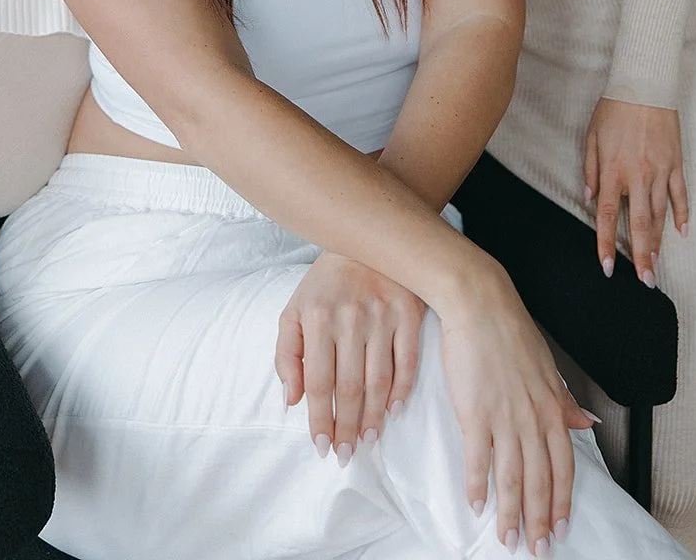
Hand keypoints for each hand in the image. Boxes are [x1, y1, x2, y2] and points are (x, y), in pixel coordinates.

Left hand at [275, 252, 423, 464]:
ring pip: (380, 381)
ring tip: (368, 440)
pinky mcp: (409, 313)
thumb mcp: (294, 310)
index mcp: (317, 318)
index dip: (320, 419)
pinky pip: (408, 362)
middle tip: (346, 454)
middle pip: (350, 387)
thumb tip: (291, 401)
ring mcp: (383, 315)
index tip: (321, 446)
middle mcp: (351, 318)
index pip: (319, 382)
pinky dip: (402, 391)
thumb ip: (287, 354)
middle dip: (347, 427)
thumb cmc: (325, 285)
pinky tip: (393, 411)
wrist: (366, 242)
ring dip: (374, 417)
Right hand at [441, 258, 593, 553]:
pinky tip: (476, 502)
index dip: (562, 501)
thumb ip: (563, 400)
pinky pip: (479, 457)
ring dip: (512, 512)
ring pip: (512, 476)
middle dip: (540, 519)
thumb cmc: (509, 329)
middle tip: (537, 548)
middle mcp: (532, 416)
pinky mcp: (475, 410)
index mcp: (551, 406)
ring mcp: (504, 415)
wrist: (479, 302)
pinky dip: (478, 484)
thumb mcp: (546, 366)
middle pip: (540, 480)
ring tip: (508, 538)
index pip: (564, 466)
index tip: (559, 527)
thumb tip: (587, 424)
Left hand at [583, 97, 688, 285]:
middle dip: (642, 255)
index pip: (609, 215)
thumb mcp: (592, 136)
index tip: (608, 267)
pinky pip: (681, 195)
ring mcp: (661, 171)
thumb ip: (591, 170)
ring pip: (661, 214)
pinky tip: (682, 232)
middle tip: (645, 280)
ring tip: (656, 263)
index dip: (607, 243)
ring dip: (659, 241)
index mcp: (614, 170)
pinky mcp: (676, 163)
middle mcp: (638, 175)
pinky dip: (682, 215)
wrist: (644, 85)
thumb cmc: (614, 109)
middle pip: (641, 224)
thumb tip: (590, 199)